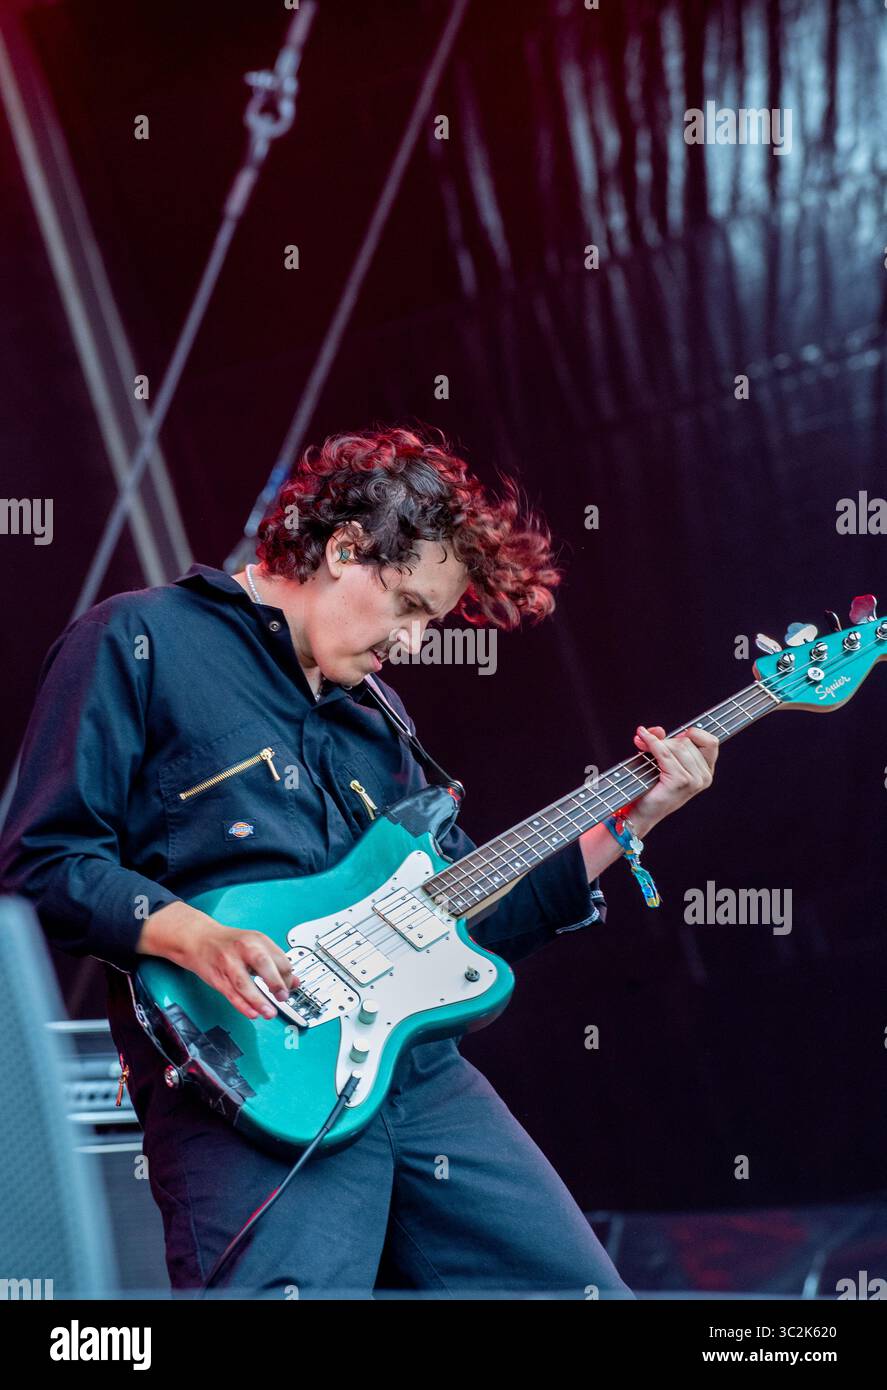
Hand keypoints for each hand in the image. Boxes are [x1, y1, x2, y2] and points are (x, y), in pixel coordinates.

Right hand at [181, 921, 299, 1020]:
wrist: (199, 939)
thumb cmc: (230, 944)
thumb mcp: (256, 945)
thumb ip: (276, 963)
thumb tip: (295, 983)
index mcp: (257, 940)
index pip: (280, 959)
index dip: (288, 977)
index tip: (289, 990)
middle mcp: (243, 949)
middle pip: (263, 963)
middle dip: (275, 982)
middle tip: (283, 997)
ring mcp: (228, 963)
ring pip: (244, 983)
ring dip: (258, 1000)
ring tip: (269, 1013)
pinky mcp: (217, 977)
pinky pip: (231, 993)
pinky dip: (242, 1005)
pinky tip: (252, 1013)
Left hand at [624, 724, 718, 833]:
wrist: (642, 812)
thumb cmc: (652, 787)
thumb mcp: (662, 759)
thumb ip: (663, 741)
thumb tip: (656, 730)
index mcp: (706, 771)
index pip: (711, 742)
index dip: (694, 733)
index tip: (677, 736)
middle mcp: (704, 776)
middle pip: (687, 742)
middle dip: (666, 740)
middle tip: (648, 742)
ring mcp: (694, 780)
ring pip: (677, 746)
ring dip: (657, 743)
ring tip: (644, 747)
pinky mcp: (681, 781)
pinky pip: (664, 753)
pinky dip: (651, 743)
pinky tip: (642, 740)